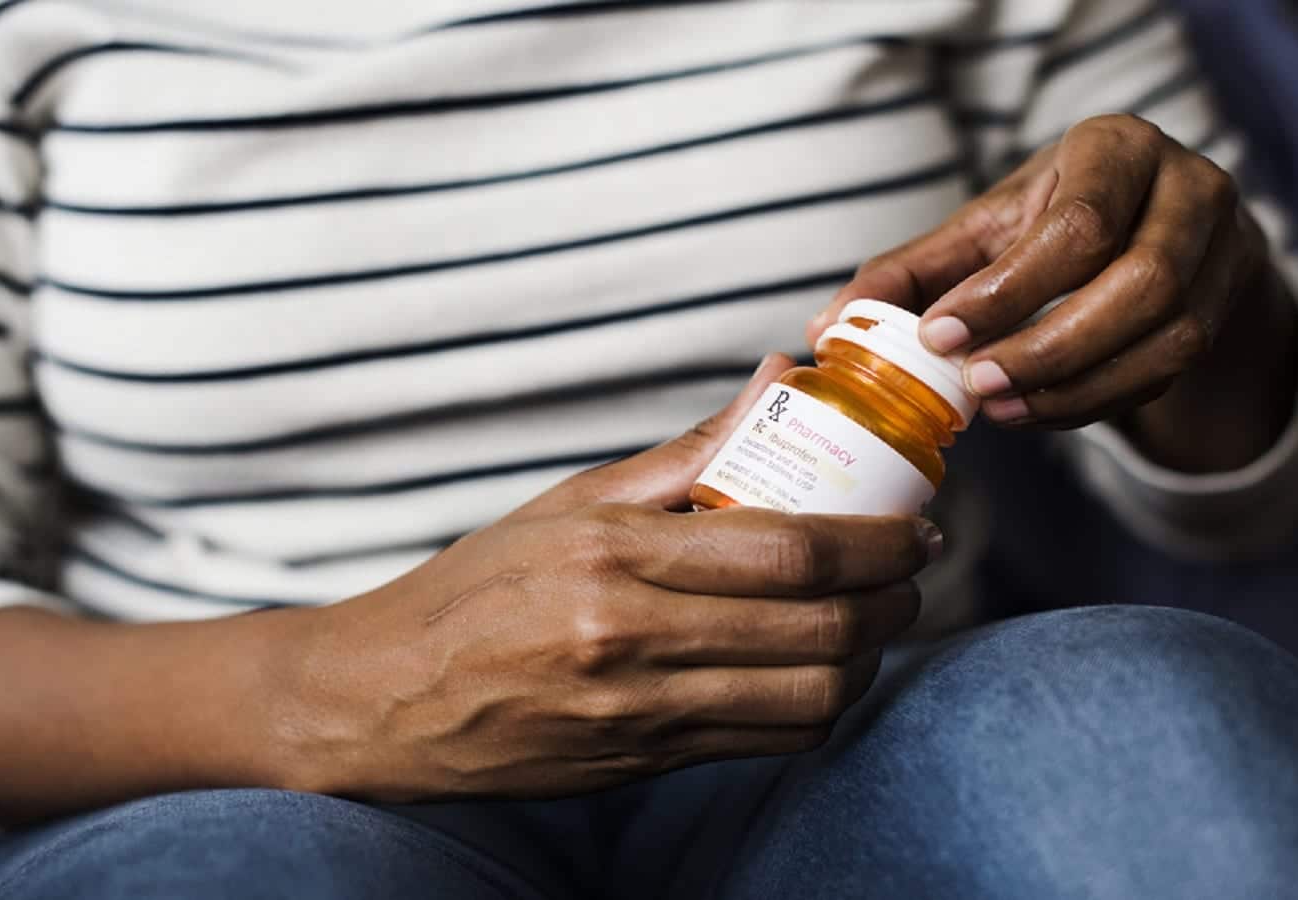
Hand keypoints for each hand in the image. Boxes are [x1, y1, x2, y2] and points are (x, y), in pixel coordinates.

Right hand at [248, 355, 938, 801]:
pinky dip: (817, 708)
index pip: (787, 545)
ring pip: (807, 697)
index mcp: (611, 553)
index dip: (877, 540)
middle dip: (892, 600)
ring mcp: (635, 710)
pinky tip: (819, 674)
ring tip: (873, 623)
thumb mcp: (570, 504)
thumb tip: (778, 379)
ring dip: (866, 660)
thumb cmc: (477, 588)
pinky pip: (766, 743)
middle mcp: (627, 636)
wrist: (383, 697)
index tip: (914, 525)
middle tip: (912, 573)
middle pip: (816, 626)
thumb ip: (685, 453)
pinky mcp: (640, 762)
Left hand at [809, 114, 1297, 469]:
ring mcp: (1222, 250)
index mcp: (1116, 148)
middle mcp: (1188, 188)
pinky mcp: (1225, 309)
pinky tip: (1036, 411)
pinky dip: (1096, 401)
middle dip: (1049, 346)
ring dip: (1075, 384)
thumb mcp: (981, 231)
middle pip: (1139, 282)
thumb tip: (823, 328)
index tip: (940, 334)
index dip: (1007, 291)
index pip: (1077, 225)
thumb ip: (907, 273)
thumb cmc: (1047, 223)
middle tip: (975, 383)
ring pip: (1167, 334)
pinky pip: (1168, 371)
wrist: (1145, 229)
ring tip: (1000, 407)